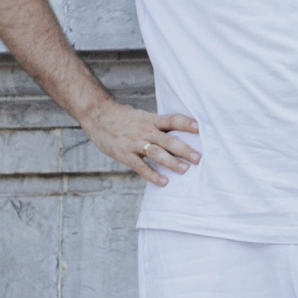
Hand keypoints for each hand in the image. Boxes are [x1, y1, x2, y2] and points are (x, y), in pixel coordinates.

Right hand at [85, 99, 200, 187]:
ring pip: (156, 153)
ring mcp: (134, 143)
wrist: (97, 115)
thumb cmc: (122, 117)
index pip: (172, 120)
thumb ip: (157, 125)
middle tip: (198, 158)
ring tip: (185, 169)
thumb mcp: (141, 116)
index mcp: (150, 120)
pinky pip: (141, 167)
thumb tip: (177, 132)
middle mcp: (145, 130)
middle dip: (184, 149)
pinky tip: (164, 182)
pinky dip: (153, 175)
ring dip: (172, 162)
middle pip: (168, 140)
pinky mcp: (124, 154)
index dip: (185, 123)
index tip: (199, 128)